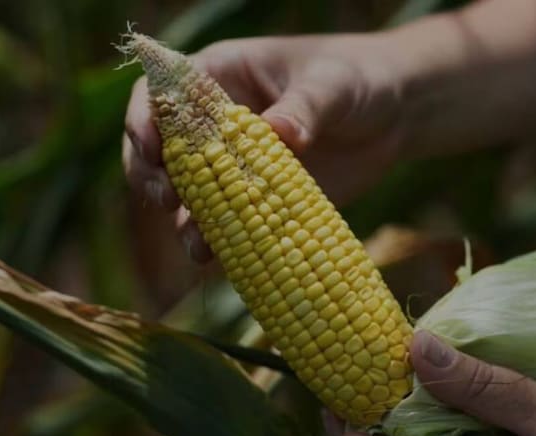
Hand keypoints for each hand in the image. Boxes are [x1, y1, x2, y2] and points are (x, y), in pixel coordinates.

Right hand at [123, 32, 408, 262]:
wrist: (391, 117)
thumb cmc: (356, 79)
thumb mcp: (332, 85)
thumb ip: (304, 107)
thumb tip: (278, 133)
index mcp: (220, 77)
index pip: (161, 94)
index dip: (144, 120)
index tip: (150, 148)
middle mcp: (214, 125)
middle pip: (158, 152)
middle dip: (152, 177)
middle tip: (167, 200)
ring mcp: (233, 167)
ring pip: (186, 198)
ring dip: (183, 222)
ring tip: (197, 245)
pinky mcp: (256, 202)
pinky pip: (225, 226)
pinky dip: (220, 244)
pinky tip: (221, 258)